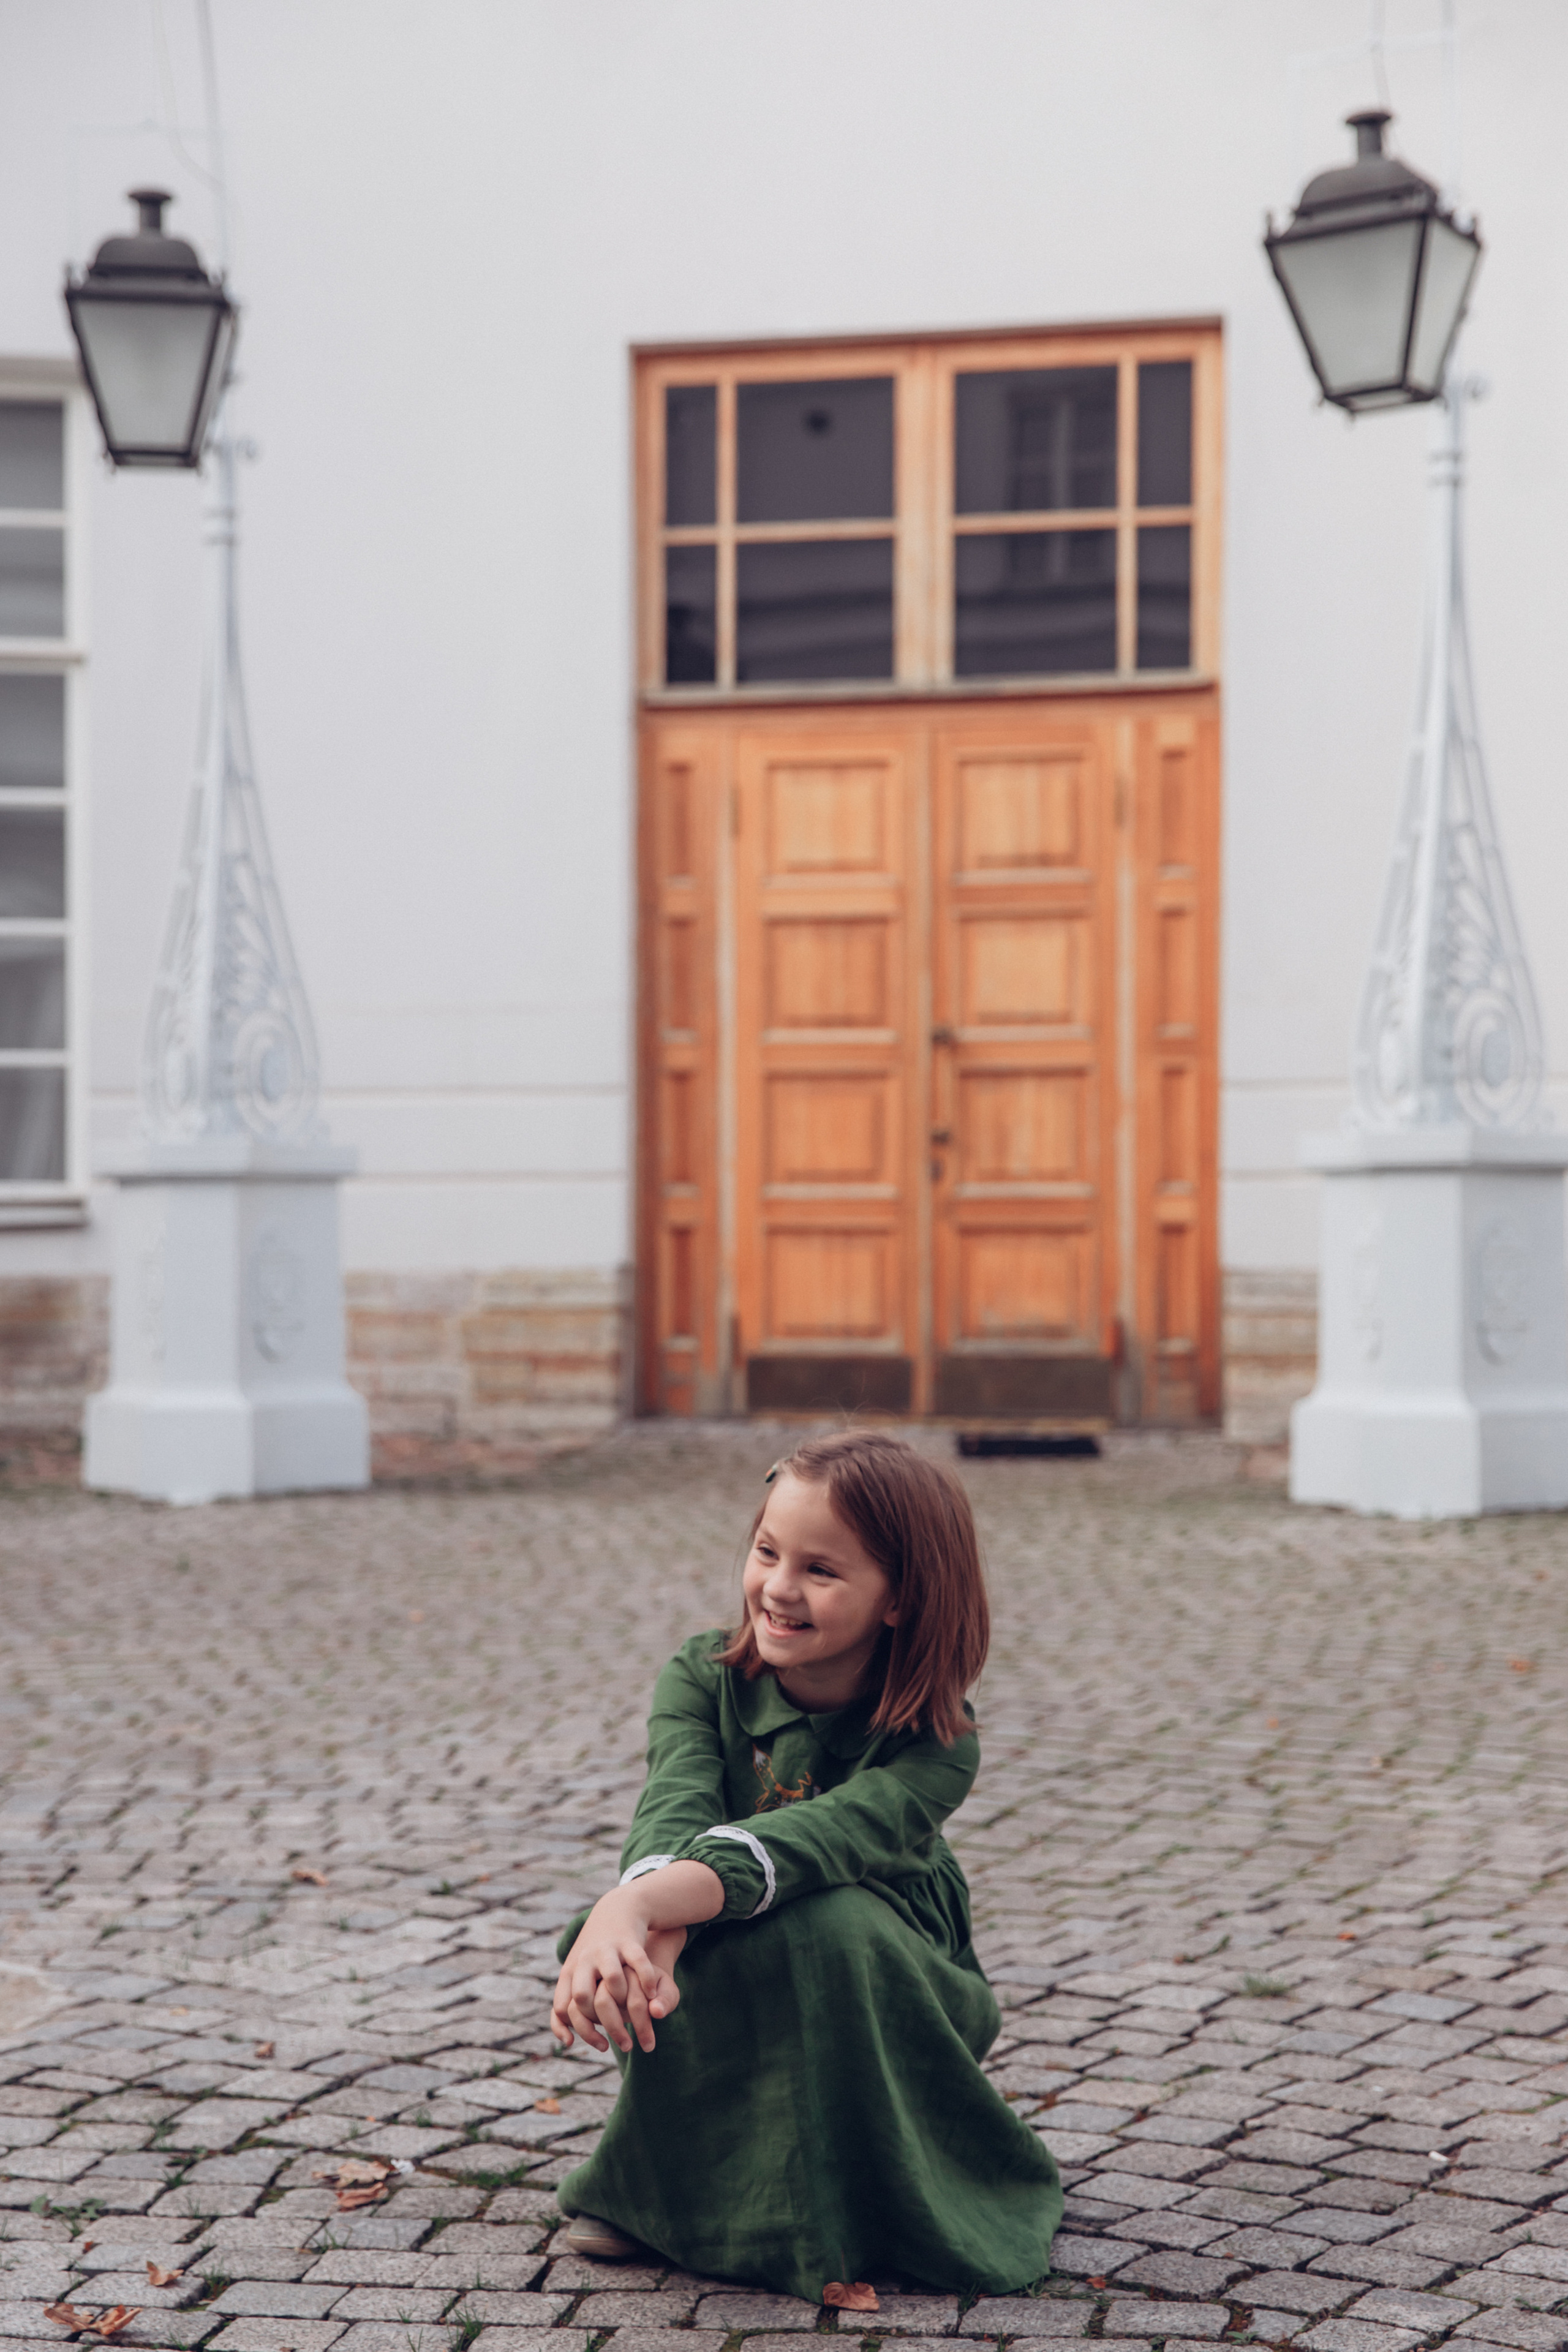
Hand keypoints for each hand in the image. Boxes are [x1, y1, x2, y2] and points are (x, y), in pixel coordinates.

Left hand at [551, 1888, 680, 2054]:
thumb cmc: (596, 1955)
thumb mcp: (576, 1975)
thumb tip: (565, 2043)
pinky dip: (647, 1980)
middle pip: (583, 1997)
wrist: (617, 1909)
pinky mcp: (629, 1941)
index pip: (564, 2009)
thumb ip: (567, 2006)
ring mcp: (606, 1949)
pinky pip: (639, 1962)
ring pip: (612, 1980)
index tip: (602, 2046)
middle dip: (604, 2022)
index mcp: (569, 1971)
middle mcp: (584, 1960)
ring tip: (637, 2009)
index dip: (582, 2031)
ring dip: (625, 2000)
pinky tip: (652, 1993)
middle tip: (623, 2035)